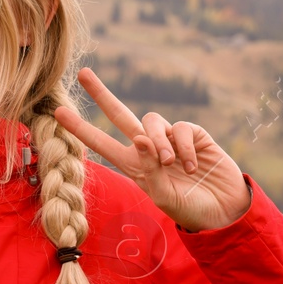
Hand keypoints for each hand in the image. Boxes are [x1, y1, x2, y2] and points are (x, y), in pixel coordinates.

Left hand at [54, 67, 251, 231]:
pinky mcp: (193, 134)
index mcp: (134, 166)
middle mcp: (148, 148)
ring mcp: (170, 139)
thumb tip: (139, 138)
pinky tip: (193, 166)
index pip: (102, 143)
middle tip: (83, 73)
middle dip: (101, 94)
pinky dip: (183, 146)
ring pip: (150, 120)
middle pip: (120, 114)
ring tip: (169, 163)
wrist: (225, 211)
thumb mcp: (165, 197)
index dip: (81, 128)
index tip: (57, 113)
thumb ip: (150, 170)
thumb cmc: (191, 209)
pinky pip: (180, 128)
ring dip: (157, 140)